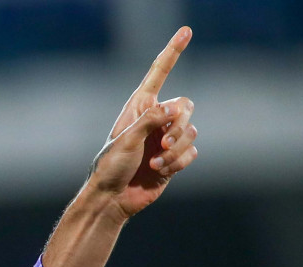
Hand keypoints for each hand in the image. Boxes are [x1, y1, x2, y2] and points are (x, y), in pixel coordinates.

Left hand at [87, 27, 200, 219]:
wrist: (112, 199)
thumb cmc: (110, 167)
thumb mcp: (126, 140)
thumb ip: (150, 120)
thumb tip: (174, 108)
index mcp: (139, 107)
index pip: (158, 73)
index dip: (172, 52)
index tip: (186, 31)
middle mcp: (155, 119)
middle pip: (185, 107)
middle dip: (179, 125)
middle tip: (163, 141)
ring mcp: (166, 138)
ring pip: (191, 132)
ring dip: (175, 149)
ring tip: (156, 162)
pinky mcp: (174, 158)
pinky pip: (191, 152)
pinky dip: (177, 162)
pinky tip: (159, 171)